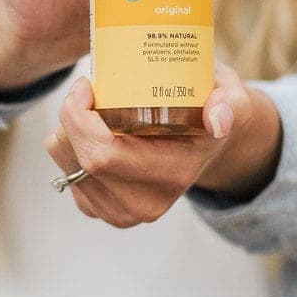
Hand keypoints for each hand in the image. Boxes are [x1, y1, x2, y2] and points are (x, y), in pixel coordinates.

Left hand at [45, 63, 282, 226]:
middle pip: (80, 158)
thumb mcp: (232, 100)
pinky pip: (63, 171)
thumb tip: (218, 118)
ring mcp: (118, 212)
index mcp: (171, 177)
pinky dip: (69, 145)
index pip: (102, 155)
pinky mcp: (98, 209)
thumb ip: (231, 104)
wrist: (205, 143)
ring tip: (96, 110)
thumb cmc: (211, 110)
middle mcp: (143, 204)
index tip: (87, 85)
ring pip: (64, 161)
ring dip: (68, 128)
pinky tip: (95, 132)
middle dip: (72, 117)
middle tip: (89, 89)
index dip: (80, 118)